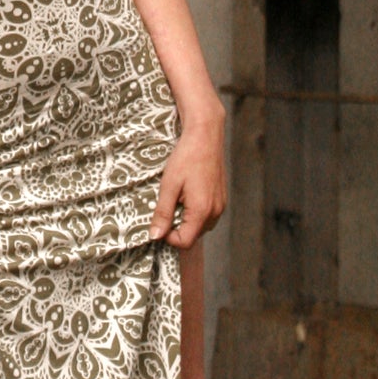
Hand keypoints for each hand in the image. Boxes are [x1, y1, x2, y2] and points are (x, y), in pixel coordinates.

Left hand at [149, 117, 226, 248]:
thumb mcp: (169, 185)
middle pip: (193, 235)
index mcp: (202, 211)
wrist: (205, 136)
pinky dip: (196, 212)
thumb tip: (155, 236)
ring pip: (201, 227)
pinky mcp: (222, 199)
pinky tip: (188, 194)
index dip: (168, 237)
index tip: (159, 221)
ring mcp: (221, 205)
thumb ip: (162, 213)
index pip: (185, 242)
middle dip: (177, 227)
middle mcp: (216, 212)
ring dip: (187, 220)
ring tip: (178, 198)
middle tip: (167, 206)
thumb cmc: (186, 158)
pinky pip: (208, 216)